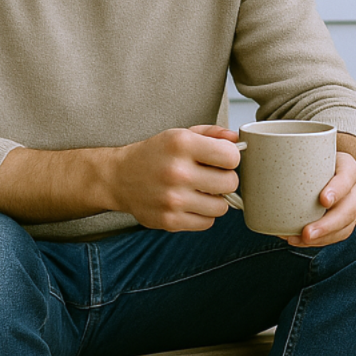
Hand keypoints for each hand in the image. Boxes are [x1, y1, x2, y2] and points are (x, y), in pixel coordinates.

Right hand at [105, 125, 241, 231]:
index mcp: (183, 145)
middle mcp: (177, 172)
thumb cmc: (156, 154)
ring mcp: (173, 199)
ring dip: (216, 200)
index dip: (230, 158)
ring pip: (222, 207)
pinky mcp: (169, 221)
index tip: (221, 159)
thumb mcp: (181, 134)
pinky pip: (207, 222)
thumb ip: (212, 133)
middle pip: (230, 183)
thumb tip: (236, 140)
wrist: (119, 177)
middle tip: (212, 176)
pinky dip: (203, 214)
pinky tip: (191, 203)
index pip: (231, 157)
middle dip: (225, 179)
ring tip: (202, 191)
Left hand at [285, 151, 355, 247]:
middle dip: (328, 224)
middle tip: (307, 233)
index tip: (323, 200)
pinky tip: (301, 241)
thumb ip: (288, 154)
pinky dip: (320, 241)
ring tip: (300, 240)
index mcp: (347, 166)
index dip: (338, 189)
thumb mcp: (307, 153)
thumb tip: (253, 153)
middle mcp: (355, 187)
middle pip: (349, 208)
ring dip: (324, 237)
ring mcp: (354, 206)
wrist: (325, 170)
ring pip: (346, 226)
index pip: (347, 176)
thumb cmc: (313, 161)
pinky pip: (338, 235)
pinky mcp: (347, 221)